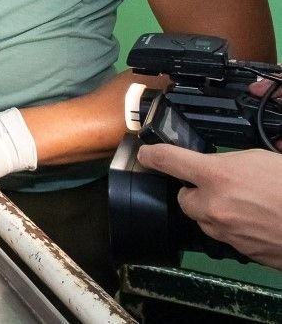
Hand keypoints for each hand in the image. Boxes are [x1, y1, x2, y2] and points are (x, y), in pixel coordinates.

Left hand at [137, 144, 281, 267]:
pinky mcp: (239, 251)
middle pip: (183, 198)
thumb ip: (228, 163)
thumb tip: (214, 167)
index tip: (146, 155)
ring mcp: (225, 232)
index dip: (152, 156)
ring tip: (245, 204)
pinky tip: (255, 221)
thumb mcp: (259, 159)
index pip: (167, 160)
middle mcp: (214, 206)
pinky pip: (224, 236)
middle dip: (195, 191)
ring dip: (214, 211)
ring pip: (203, 219)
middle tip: (221, 185)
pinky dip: (233, 228)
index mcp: (217, 176)